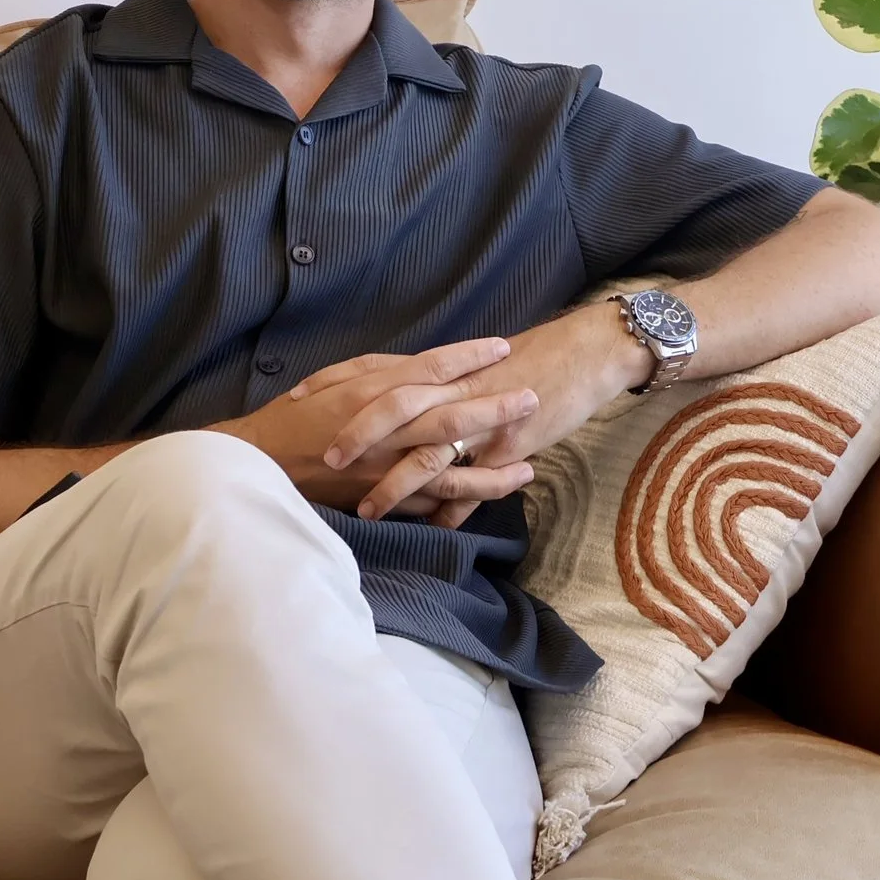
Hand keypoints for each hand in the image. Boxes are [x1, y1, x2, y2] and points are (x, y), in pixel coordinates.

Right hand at [209, 338, 540, 515]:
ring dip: (493, 471)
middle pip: (451, 416)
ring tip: (529, 469)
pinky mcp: (382, 502)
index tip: (502, 348)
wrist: (263, 465)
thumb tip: (419, 367)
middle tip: (531, 399)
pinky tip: (489, 502)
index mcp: (371, 394)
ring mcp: (385, 471)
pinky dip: (461, 506)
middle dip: (496, 409)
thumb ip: (377, 373)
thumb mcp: (332, 380)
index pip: (430, 369)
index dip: (468, 357)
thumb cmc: (295, 418)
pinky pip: (429, 506)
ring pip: (450, 473)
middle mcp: (384, 432)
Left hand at [293, 303, 651, 527]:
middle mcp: (452, 389)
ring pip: (428, 448)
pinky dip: (454, 504)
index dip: (332, 386)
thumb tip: (396, 418)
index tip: (294, 404)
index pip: (373, 373)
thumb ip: (432, 397)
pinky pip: (478, 479)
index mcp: (436, 371)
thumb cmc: (525, 363)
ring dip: (394, 481)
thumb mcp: (469, 375)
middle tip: (321, 461)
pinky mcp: (509, 443)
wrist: (584, 352)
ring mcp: (480, 416)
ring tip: (365, 510)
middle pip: (392, 405)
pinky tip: (436, 527)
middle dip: (354, 433)